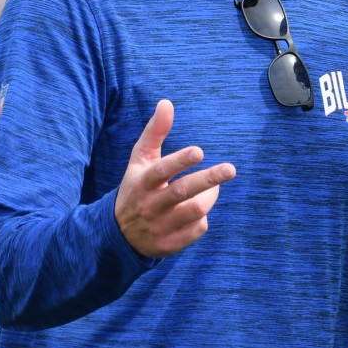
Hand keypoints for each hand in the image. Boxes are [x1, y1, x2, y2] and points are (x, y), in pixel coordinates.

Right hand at [114, 99, 235, 258]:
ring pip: (195, 210)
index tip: (199, 151)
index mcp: (142, 182)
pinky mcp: (168, 245)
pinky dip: (203, 218)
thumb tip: (167, 102)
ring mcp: (158, 227)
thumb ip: (154, 132)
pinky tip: (196, 212)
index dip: (180, 160)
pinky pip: (197, 229)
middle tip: (231, 169)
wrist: (117, 234)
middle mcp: (149, 205)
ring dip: (210, 196)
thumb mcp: (140, 160)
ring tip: (213, 187)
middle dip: (209, 179)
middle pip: (182, 192)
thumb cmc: (136, 187)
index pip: (161, 170)